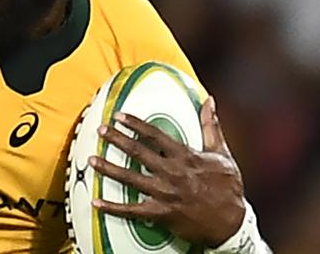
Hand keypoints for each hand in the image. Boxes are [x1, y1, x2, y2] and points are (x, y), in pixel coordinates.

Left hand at [88, 96, 244, 246]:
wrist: (233, 223)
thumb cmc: (227, 187)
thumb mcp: (221, 153)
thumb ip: (210, 126)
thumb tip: (209, 101)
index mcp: (184, 156)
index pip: (155, 135)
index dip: (135, 124)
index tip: (119, 116)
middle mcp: (172, 173)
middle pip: (138, 153)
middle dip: (117, 140)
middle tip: (101, 130)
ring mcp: (165, 194)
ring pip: (130, 179)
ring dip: (109, 169)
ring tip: (91, 159)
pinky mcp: (161, 213)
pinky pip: (132, 211)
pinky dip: (112, 208)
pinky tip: (95, 202)